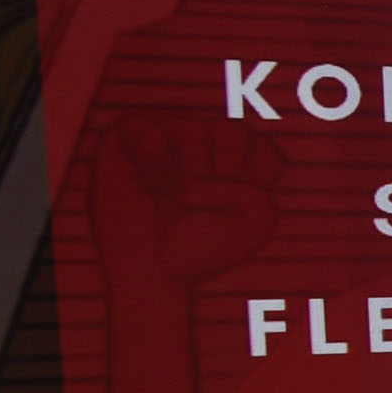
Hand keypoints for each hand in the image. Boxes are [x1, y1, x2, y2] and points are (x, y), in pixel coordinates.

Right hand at [94, 114, 280, 289]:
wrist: (154, 269)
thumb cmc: (201, 246)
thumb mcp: (256, 220)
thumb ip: (260, 186)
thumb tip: (207, 166)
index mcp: (236, 161)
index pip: (265, 150)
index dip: (257, 180)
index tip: (239, 207)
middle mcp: (202, 144)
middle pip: (233, 131)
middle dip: (226, 173)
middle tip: (203, 202)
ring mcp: (165, 138)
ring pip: (195, 127)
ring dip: (190, 175)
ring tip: (173, 195)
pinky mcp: (126, 140)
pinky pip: (144, 123)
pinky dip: (153, 153)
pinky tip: (150, 178)